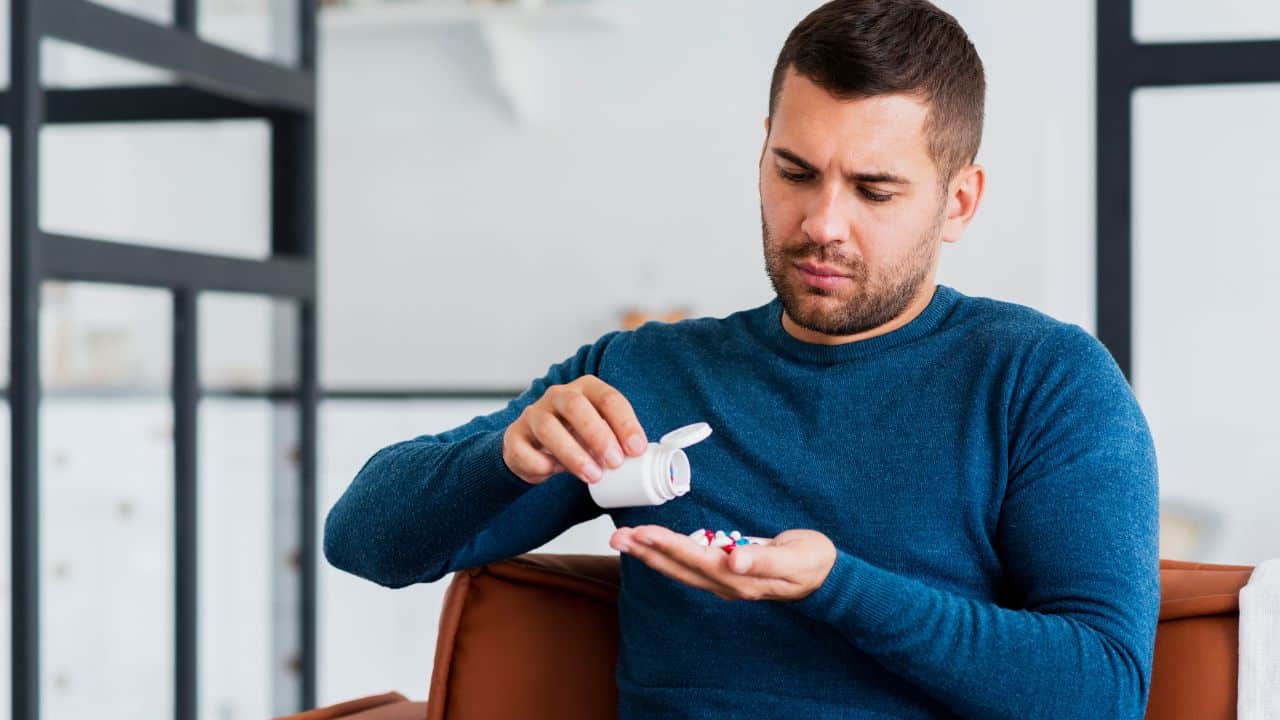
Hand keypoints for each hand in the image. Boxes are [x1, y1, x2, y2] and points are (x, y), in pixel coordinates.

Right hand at [501, 375, 647, 485]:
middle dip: (598, 435)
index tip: (636, 449)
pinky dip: (542, 465)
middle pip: (576, 406)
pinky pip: (525, 450)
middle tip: (615, 462)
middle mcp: (557, 395)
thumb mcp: (598, 432)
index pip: (608, 398)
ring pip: (548, 427)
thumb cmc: (574, 437)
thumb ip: (617, 440)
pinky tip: (554, 473)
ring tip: (593, 476)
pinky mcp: (514, 437)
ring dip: (573, 454)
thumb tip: (642, 458)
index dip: (625, 423)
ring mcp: (533, 414)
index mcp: (585, 389)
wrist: (532, 448)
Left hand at [609, 525, 836, 601]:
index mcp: (739, 578)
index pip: (696, 559)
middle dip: (647, 552)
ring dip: (652, 554)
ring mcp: (724, 580)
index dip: (668, 546)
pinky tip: (654, 546)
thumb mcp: (793, 559)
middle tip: (618, 538)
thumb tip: (734, 559)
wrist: (826, 579)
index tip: (643, 533)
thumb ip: (763, 560)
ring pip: (680, 568)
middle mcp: (725, 583)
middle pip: (678, 567)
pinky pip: (689, 565)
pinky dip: (668, 554)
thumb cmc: (811, 563)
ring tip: (627, 540)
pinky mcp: (725, 573)